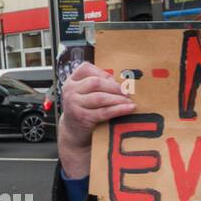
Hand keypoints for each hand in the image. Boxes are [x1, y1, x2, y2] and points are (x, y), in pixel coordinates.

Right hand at [57, 62, 134, 178]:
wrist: (73, 132)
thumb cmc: (84, 109)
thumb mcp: (85, 94)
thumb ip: (97, 85)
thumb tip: (121, 82)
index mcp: (71, 81)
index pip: (86, 68)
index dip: (103, 72)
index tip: (115, 80)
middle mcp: (70, 91)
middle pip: (95, 83)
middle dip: (113, 86)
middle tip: (127, 92)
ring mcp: (74, 104)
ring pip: (100, 97)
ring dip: (117, 98)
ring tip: (129, 101)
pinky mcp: (82, 117)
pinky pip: (103, 112)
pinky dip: (118, 110)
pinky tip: (129, 108)